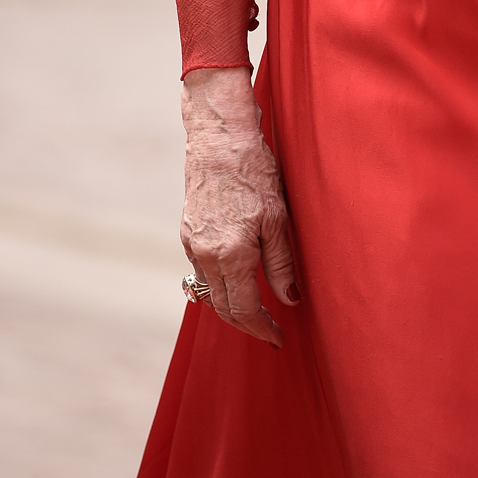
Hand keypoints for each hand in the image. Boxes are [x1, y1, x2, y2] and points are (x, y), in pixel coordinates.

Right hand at [180, 66, 298, 346]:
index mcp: (230, 255)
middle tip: (270, 332)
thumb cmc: (254, 171)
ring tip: (257, 311)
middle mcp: (206, 255)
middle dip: (247, 325)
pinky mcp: (188, 231)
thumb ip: (281, 263)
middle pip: (223, 308)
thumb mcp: (277, 218)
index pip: (244, 310)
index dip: (262, 329)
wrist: (219, 138)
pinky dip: (219, 283)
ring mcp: (193, 244)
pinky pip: (202, 271)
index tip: (278, 339)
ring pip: (210, 291)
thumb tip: (289, 299)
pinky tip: (236, 279)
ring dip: (231, 306)